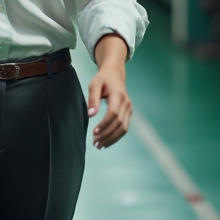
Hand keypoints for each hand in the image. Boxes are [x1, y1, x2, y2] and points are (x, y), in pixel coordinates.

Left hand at [87, 34, 132, 148]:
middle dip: (107, 135)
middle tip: (95, 143)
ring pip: (123, 128)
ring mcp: (129, 108)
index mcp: (118, 94)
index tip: (94, 132)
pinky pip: (124, 128)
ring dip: (111, 139)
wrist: (115, 74)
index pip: (113, 113)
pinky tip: (106, 142)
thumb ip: (93, 99)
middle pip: (119, 123)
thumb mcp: (94, 84)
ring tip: (99, 145)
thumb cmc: (103, 79)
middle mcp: (126, 103)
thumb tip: (91, 115)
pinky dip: (116, 137)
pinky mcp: (128, 113)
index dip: (104, 124)